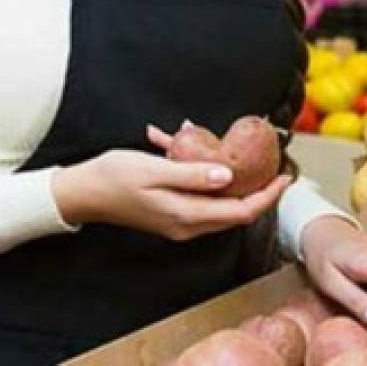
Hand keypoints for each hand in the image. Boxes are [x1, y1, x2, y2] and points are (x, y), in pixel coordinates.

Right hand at [52, 149, 290, 241]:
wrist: (82, 192)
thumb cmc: (113, 177)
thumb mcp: (153, 170)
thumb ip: (191, 174)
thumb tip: (229, 177)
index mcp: (186, 214)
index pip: (240, 211)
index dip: (267, 196)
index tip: (284, 176)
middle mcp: (187, 223)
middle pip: (235, 211)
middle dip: (257, 187)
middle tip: (271, 162)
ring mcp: (178, 220)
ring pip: (217, 202)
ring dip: (229, 177)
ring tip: (235, 149)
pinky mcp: (169, 211)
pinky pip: (197, 194)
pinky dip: (199, 172)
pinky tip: (182, 143)